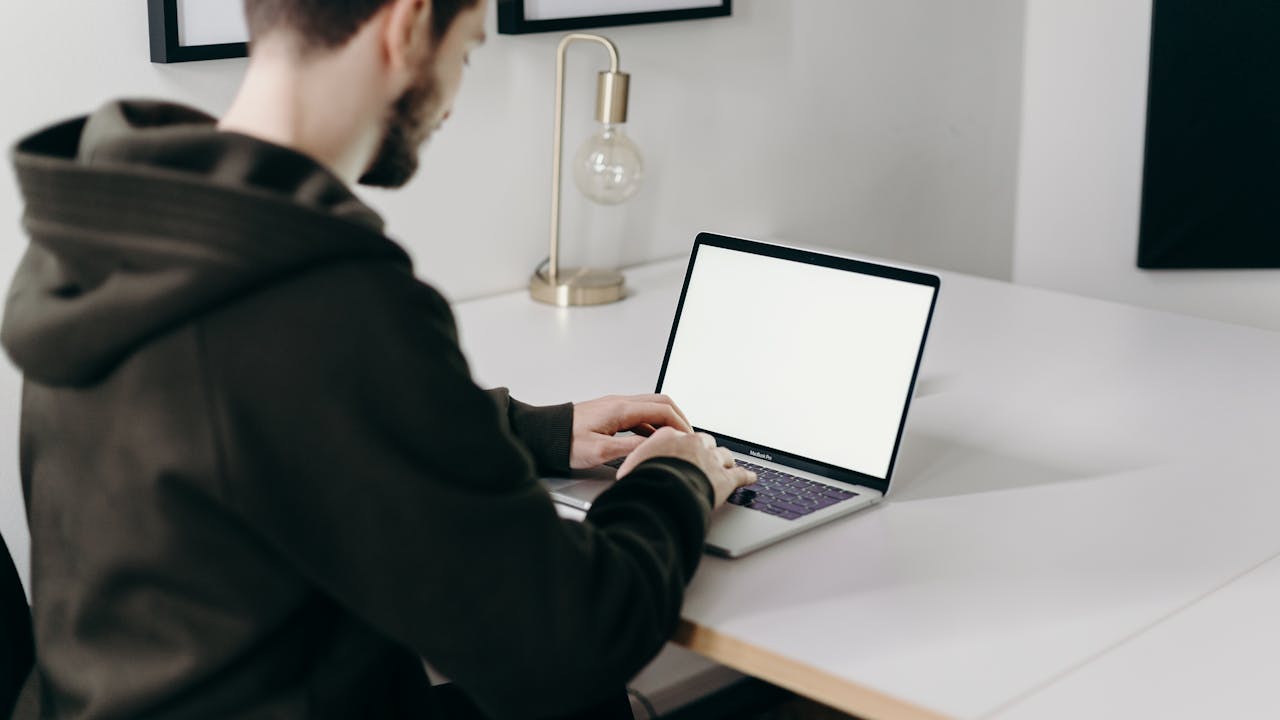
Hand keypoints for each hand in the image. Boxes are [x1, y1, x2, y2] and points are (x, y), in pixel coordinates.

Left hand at [570, 394, 692, 468]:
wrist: (542, 434)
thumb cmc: (565, 442)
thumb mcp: (600, 451)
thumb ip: (631, 448)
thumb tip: (657, 446)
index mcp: (621, 409)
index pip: (663, 409)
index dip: (681, 424)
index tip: (689, 438)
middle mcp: (620, 402)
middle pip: (661, 402)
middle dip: (678, 418)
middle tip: (688, 436)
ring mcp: (615, 406)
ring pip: (650, 407)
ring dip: (665, 421)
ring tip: (673, 439)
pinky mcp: (609, 413)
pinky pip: (638, 414)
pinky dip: (651, 425)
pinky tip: (651, 440)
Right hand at [616, 428, 756, 508]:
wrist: (663, 493)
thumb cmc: (645, 481)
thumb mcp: (630, 468)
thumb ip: (635, 465)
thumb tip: (628, 473)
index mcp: (669, 436)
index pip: (677, 435)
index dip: (680, 444)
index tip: (680, 449)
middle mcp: (693, 443)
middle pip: (704, 441)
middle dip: (705, 448)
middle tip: (704, 455)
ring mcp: (711, 459)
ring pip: (724, 455)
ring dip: (726, 460)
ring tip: (728, 464)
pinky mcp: (726, 478)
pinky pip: (741, 475)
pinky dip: (747, 476)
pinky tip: (751, 478)